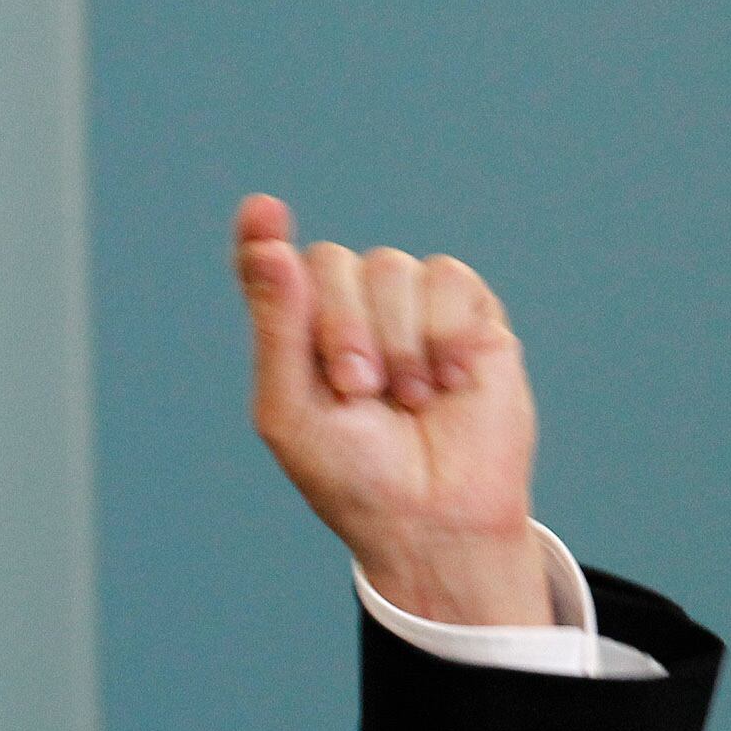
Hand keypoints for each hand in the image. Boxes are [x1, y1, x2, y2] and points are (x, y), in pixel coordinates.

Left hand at [231, 194, 548, 625]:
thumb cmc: (354, 477)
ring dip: (396, 340)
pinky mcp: (468, 315)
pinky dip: (443, 333)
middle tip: (358, 391)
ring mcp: (411, 309)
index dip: (262, 236)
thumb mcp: (292, 413)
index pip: (271, 266)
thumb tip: (272, 249)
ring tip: (407, 399)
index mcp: (297, 335)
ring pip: (391, 267)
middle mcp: (351, 311)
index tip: (263, 212)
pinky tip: (447, 382)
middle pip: (331, 262)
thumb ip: (277, 330)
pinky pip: (448, 279)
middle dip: (342, 328)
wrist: (434, 519)